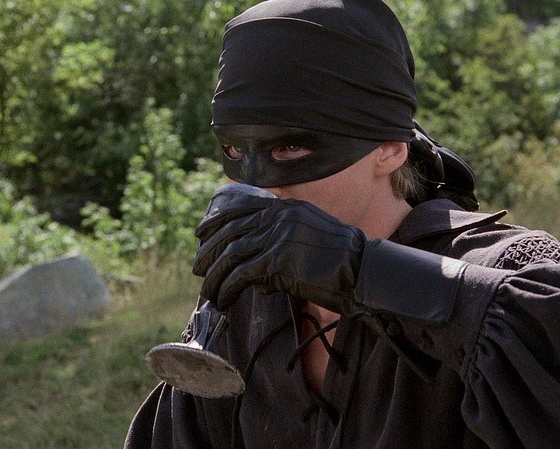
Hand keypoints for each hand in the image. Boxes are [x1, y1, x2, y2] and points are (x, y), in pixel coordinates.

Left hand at [193, 195, 366, 311]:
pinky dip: (228, 288)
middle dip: (209, 252)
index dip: (216, 220)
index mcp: (286, 208)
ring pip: (231, 255)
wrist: (361, 270)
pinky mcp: (277, 259)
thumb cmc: (341, 262)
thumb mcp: (309, 238)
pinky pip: (241, 274)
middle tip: (197, 268)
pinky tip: (223, 300)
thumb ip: (282, 244)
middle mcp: (279, 217)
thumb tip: (254, 273)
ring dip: (215, 276)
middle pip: (230, 231)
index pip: (241, 208)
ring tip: (209, 293)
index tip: (200, 233)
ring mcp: (278, 236)